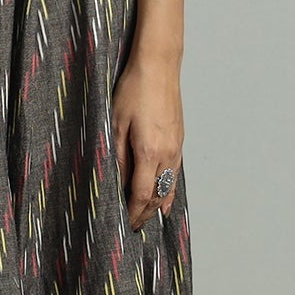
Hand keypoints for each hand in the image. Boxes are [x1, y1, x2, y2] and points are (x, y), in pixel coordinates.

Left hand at [113, 53, 182, 231]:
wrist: (159, 66)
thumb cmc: (134, 90)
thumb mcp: (115, 124)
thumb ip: (117, 157)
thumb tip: (117, 183)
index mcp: (149, 152)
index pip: (140, 195)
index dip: (133, 213)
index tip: (124, 225)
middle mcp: (167, 154)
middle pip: (156, 196)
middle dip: (144, 214)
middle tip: (132, 228)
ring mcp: (176, 148)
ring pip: (168, 187)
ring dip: (156, 206)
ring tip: (146, 219)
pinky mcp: (179, 141)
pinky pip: (174, 175)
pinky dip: (168, 191)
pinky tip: (165, 201)